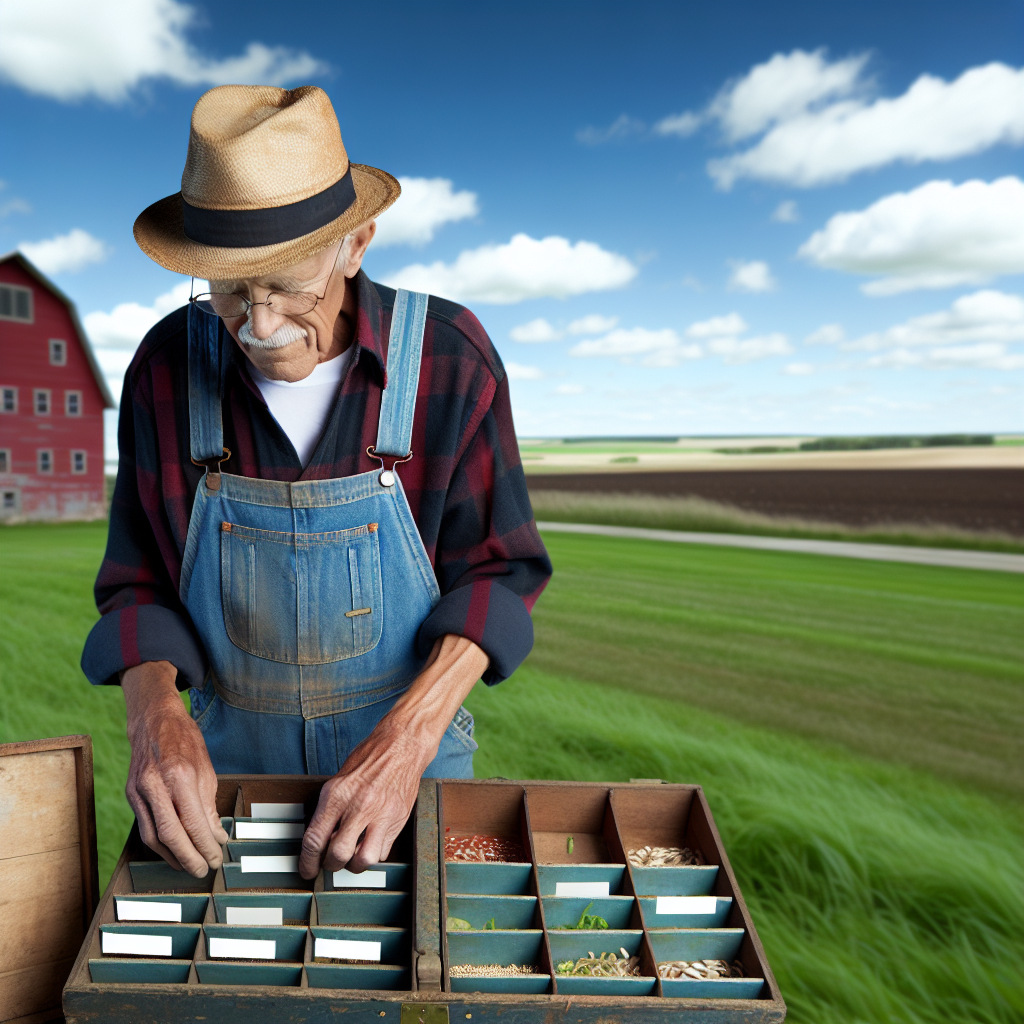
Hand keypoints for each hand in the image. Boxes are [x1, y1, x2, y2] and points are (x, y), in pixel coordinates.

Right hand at [121, 661, 228, 875]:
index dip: (205, 846)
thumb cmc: (184, 740)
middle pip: (171, 835)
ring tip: (189, 865)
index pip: (193, 822)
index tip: (216, 857)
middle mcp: (155, 784)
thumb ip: (208, 805)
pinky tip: (172, 851)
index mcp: (180, 775)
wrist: (153, 720)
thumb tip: (216, 835)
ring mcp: (138, 791)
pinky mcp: (130, 795)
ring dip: (172, 856)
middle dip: (189, 857)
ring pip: (153, 836)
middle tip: (203, 870)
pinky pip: (144, 827)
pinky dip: (159, 844)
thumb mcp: (206, 768)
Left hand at [299, 635, 487, 878]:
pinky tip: (371, 843)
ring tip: (353, 856)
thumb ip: (330, 808)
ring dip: (355, 864)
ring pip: (363, 860)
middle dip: (331, 865)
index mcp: (337, 794)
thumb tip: (320, 839)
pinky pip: (383, 852)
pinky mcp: (398, 820)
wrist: (403, 744)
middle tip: (331, 863)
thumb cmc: (371, 757)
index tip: (307, 870)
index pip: (315, 839)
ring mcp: (380, 815)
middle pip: (337, 855)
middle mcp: (358, 806)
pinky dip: (374, 853)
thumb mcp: (340, 778)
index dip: (308, 861)